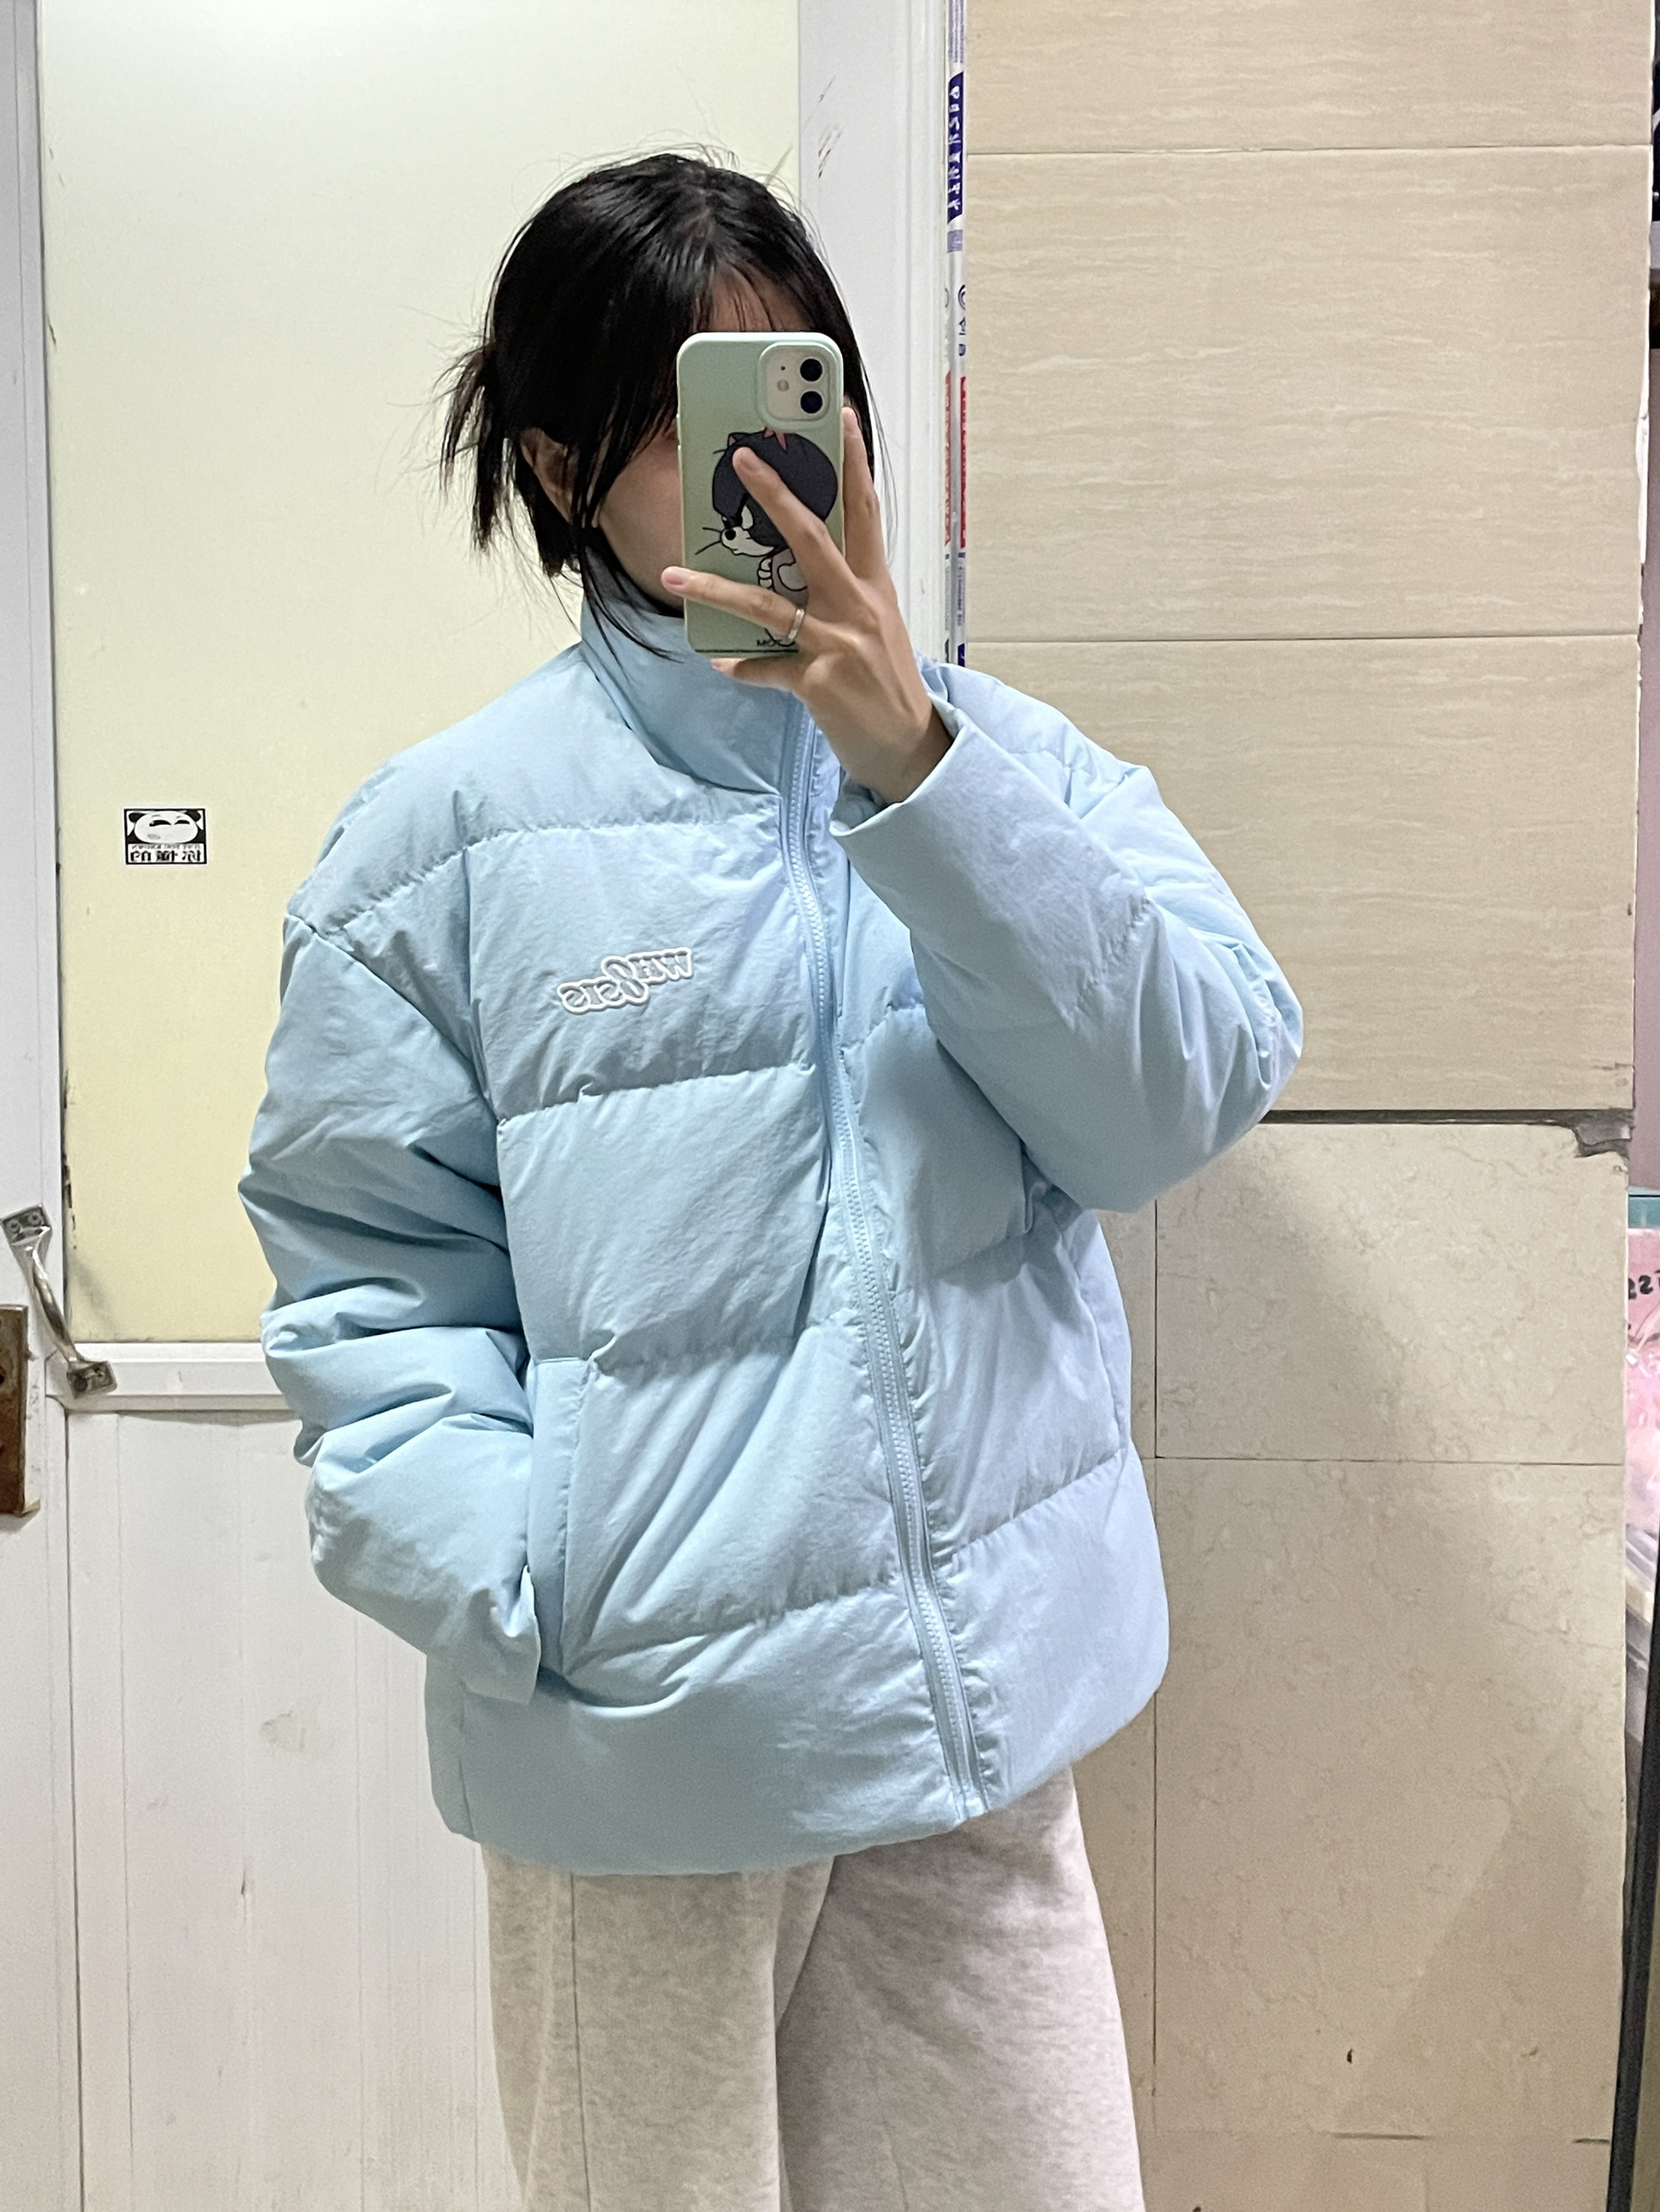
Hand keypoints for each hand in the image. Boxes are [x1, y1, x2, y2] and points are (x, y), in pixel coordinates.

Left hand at [661, 407, 950, 804]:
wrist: (910, 750)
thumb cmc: (886, 687)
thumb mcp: (874, 629)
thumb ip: (839, 595)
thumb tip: (787, 571)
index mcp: (875, 587)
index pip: (866, 511)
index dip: (854, 461)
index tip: (838, 415)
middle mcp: (859, 607)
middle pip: (813, 537)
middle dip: (774, 494)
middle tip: (742, 458)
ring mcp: (839, 644)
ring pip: (766, 604)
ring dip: (714, 587)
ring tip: (674, 572)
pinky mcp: (819, 682)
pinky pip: (764, 668)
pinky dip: (740, 666)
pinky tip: (721, 662)